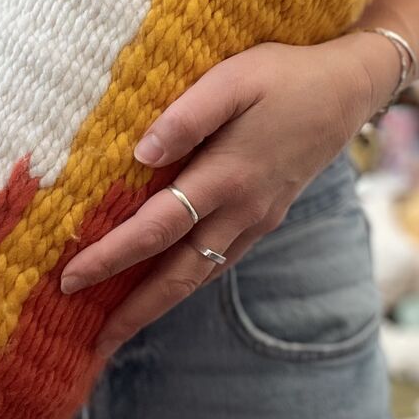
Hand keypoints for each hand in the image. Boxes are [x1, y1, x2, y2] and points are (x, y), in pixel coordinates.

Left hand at [60, 32, 399, 357]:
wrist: (347, 88)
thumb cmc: (283, 75)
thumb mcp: (233, 79)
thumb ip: (186, 115)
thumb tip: (140, 153)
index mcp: (227, 176)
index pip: (156, 228)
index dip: (112, 256)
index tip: (70, 278)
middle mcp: (242, 210)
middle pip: (179, 275)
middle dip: (133, 312)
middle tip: (91, 343)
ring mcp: (258, 219)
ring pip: (201, 275)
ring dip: (159, 304)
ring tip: (120, 327)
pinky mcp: (267, 216)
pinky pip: (220, 260)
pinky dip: (187, 281)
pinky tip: (168, 285)